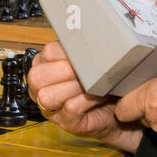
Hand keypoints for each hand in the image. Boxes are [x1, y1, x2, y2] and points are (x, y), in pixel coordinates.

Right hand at [29, 42, 143, 152]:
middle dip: (63, 70)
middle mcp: (41, 88)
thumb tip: (89, 34)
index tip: (84, 50)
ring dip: (73, 86)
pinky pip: (70, 108)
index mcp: (44, 66)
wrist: (119, 108)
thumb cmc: (102, 82)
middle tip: (86, 67)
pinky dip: (85, 99)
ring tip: (93, 83)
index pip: (46, 54)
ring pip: (47, 95)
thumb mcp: (89, 61)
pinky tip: (98, 95)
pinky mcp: (66, 123)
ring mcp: (51, 108)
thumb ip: (82, 50)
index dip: (64, 51)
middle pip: (37, 76)